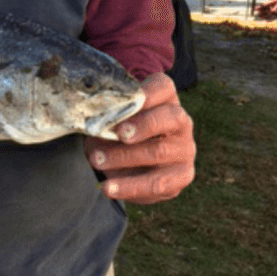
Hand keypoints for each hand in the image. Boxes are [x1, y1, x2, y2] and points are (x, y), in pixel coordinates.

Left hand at [84, 73, 194, 204]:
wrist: (132, 163)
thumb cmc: (119, 132)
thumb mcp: (111, 120)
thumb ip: (106, 117)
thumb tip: (91, 123)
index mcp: (165, 99)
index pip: (163, 87)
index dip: (148, 92)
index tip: (127, 101)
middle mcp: (181, 122)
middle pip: (169, 118)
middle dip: (139, 126)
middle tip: (115, 133)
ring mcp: (184, 149)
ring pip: (159, 151)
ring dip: (125, 157)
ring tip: (98, 161)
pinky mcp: (181, 176)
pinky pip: (158, 183)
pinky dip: (130, 187)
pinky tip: (109, 188)